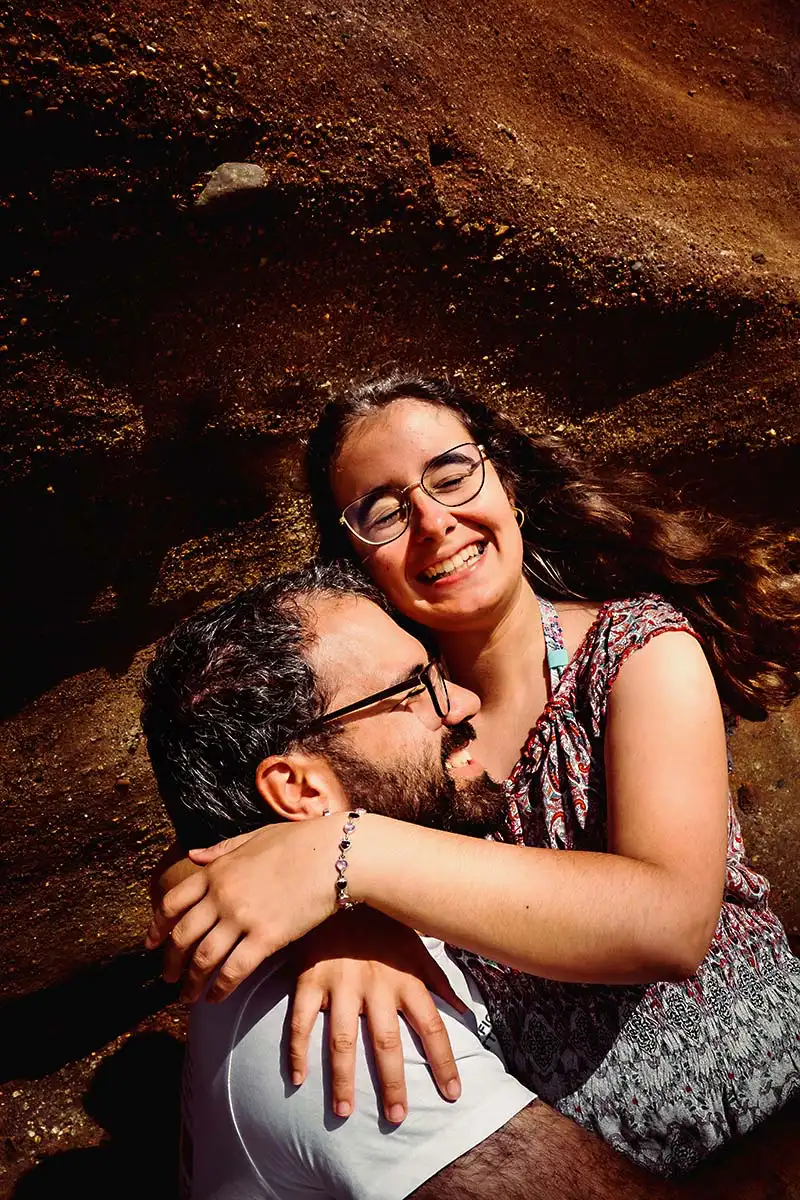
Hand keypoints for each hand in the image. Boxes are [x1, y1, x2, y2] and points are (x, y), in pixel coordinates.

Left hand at [145, 819, 341, 1001]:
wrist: (333, 855)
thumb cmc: (299, 842)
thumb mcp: (254, 838)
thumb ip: (221, 849)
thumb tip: (193, 856)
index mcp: (216, 871)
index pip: (172, 903)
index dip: (156, 927)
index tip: (151, 944)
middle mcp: (222, 896)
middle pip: (183, 936)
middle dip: (171, 962)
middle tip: (168, 978)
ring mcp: (242, 918)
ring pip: (203, 959)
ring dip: (191, 982)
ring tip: (188, 996)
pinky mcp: (266, 938)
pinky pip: (234, 970)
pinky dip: (220, 989)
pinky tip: (216, 999)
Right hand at [290, 909, 468, 1124]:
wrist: (340, 881)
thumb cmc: (383, 921)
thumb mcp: (417, 946)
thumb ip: (439, 981)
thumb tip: (465, 1013)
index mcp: (406, 978)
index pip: (432, 1027)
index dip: (444, 1061)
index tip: (453, 1093)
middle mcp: (376, 984)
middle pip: (387, 1041)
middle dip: (393, 1081)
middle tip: (397, 1117)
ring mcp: (340, 983)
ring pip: (343, 1039)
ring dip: (343, 1078)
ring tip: (345, 1112)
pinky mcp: (309, 978)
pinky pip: (301, 1021)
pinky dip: (297, 1051)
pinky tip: (297, 1080)